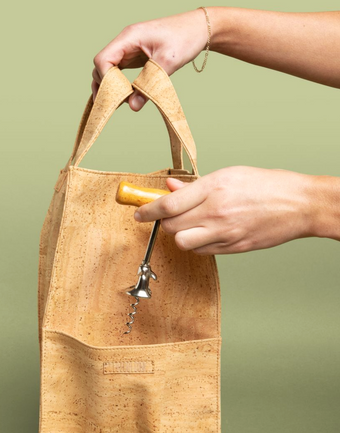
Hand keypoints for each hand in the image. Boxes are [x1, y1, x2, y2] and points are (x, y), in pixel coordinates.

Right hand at [92, 9, 208, 110]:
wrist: (198, 29)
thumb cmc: (184, 39)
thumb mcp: (167, 63)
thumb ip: (148, 85)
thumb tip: (131, 106)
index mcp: (129, 37)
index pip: (103, 59)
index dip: (105, 80)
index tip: (117, 97)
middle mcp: (125, 42)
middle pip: (101, 66)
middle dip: (104, 86)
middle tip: (113, 106)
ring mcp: (128, 49)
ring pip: (107, 70)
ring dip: (109, 87)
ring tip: (114, 105)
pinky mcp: (133, 57)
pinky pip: (117, 71)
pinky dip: (116, 85)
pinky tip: (121, 98)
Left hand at [134, 166, 317, 254]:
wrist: (299, 205)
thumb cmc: (267, 186)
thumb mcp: (229, 175)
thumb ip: (196, 186)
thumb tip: (170, 189)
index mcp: (214, 188)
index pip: (168, 205)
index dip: (147, 210)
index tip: (138, 213)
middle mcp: (216, 212)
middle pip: (170, 227)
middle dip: (163, 223)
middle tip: (167, 216)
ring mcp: (224, 233)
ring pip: (182, 242)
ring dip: (179, 235)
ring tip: (188, 225)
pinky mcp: (232, 247)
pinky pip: (201, 251)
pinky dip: (196, 244)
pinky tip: (204, 233)